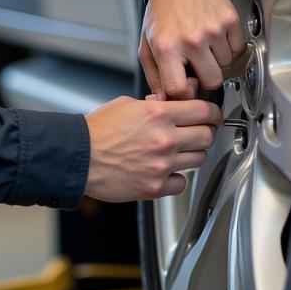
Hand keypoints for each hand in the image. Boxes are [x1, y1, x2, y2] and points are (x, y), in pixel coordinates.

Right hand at [83, 96, 221, 200]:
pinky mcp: (154, 187)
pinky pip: (182, 183)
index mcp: (157, 113)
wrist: (78, 157)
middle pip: (207, 135)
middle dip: (205, 132)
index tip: (212, 115)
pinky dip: (177, 178)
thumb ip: (154, 104)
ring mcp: (161, 164)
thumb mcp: (126, 104)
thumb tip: (170, 103)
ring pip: (198, 159)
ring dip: (192, 154)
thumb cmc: (97, 130)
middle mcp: (163, 138)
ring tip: (178, 151)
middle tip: (198, 132)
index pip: (203, 110)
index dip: (212, 112)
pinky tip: (166, 171)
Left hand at [139, 0, 245, 99]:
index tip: (186, 86)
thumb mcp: (148, 42)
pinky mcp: (229, 20)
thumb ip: (154, 75)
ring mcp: (212, 30)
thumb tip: (164, 100)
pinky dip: (228, 46)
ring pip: (226, 66)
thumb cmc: (164, 10)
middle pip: (212, 82)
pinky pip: (237, 49)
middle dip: (205, 75)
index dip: (185, 93)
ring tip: (203, 41)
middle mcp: (191, 40)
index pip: (180, 91)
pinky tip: (214, 34)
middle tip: (196, 61)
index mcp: (167, 48)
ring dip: (217, 58)